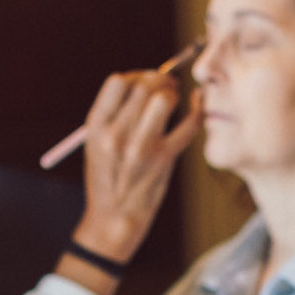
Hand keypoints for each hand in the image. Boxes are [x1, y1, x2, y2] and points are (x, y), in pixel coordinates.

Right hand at [59, 70, 201, 294]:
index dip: (134, 76)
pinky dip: (197, 110)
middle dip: (158, 80)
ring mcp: (141, 147)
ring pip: (164, 100)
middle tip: (165, 84)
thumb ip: (115, 115)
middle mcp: (117, 135)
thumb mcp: (97, 143)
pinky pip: (189, 125)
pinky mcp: (164, 159)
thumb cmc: (108, 177)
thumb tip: (145, 82)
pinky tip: (198, 103)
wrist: (115, 218)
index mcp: (96, 128)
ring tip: (174, 98)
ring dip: (173, 93)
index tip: (142, 82)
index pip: (118, 82)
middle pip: (143, 87)